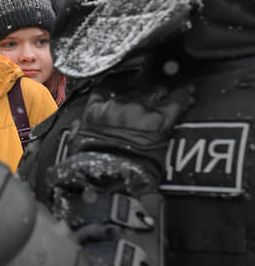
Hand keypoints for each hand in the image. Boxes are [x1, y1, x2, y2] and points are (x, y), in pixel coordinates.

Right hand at [68, 85, 193, 174]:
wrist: (111, 182)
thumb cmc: (92, 168)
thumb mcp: (77, 145)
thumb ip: (79, 129)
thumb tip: (78, 125)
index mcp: (95, 111)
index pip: (106, 88)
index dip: (116, 84)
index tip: (122, 83)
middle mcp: (117, 106)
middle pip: (132, 88)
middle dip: (141, 88)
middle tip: (149, 90)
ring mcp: (139, 111)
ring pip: (154, 91)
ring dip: (161, 91)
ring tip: (169, 89)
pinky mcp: (159, 121)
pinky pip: (176, 101)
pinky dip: (183, 95)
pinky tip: (189, 91)